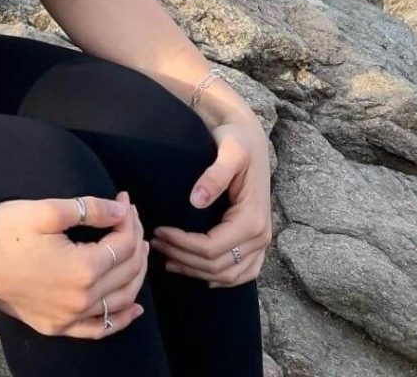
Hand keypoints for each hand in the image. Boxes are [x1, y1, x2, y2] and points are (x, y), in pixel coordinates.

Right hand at [0, 190, 148, 338]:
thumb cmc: (3, 230)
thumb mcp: (45, 210)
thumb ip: (89, 209)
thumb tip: (121, 210)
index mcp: (82, 269)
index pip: (123, 244)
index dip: (129, 219)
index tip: (125, 200)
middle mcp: (81, 300)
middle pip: (127, 271)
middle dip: (135, 239)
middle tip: (130, 216)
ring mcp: (69, 318)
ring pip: (121, 300)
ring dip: (135, 273)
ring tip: (137, 248)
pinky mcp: (56, 326)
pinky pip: (99, 329)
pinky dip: (121, 319)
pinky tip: (133, 308)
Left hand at [151, 117, 271, 287]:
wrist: (249, 137)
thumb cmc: (236, 141)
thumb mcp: (229, 152)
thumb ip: (215, 175)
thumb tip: (196, 200)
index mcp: (253, 219)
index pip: (212, 248)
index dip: (182, 245)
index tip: (159, 231)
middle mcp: (261, 236)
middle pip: (217, 266)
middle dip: (183, 258)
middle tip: (155, 242)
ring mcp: (261, 242)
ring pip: (228, 275)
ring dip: (195, 271)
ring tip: (167, 257)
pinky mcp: (256, 241)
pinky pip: (241, 272)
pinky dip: (219, 278)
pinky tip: (196, 272)